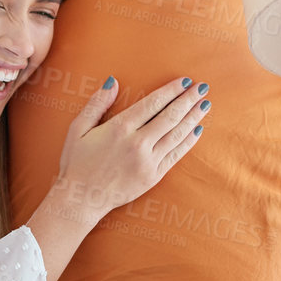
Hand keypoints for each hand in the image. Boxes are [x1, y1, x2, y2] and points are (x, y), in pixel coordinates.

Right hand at [50, 74, 211, 220]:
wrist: (81, 198)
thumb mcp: (78, 129)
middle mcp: (137, 144)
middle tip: (203, 87)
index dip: (170, 91)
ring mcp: (148, 161)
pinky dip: (188, 141)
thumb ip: (96, 104)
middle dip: (188, 100)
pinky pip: (176, 155)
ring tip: (205, 104)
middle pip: (169, 117)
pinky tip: (197, 130)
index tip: (184, 81)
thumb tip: (113, 82)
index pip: (152, 104)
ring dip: (193, 118)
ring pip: (176, 134)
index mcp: (119, 129)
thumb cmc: (76, 162)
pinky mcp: (153, 176)